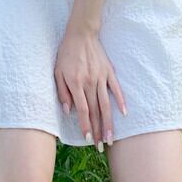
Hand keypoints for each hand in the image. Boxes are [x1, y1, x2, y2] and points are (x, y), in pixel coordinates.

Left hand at [54, 28, 126, 150]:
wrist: (80, 34)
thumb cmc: (66, 53)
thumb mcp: (57, 72)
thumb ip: (62, 92)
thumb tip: (68, 110)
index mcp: (76, 84)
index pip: (83, 110)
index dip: (86, 126)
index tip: (88, 140)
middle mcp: (90, 83)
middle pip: (96, 111)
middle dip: (99, 131)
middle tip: (102, 147)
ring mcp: (101, 77)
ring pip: (106, 104)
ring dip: (109, 122)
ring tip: (111, 138)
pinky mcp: (109, 72)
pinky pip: (116, 88)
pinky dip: (121, 101)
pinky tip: (124, 113)